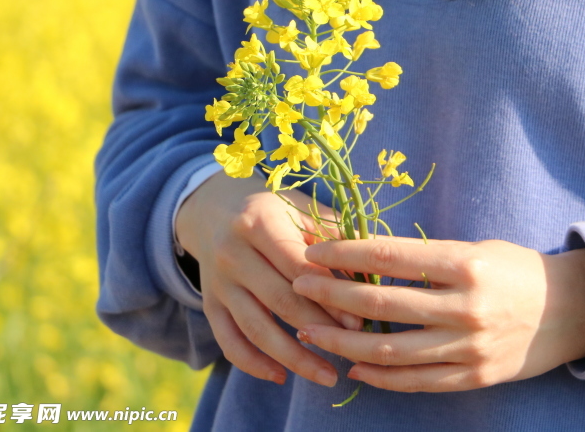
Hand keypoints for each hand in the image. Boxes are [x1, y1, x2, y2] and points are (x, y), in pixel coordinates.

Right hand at [175, 170, 360, 386]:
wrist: (213, 208)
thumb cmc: (274, 209)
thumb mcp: (302, 208)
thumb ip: (336, 235)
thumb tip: (375, 269)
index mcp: (259, 223)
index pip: (299, 268)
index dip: (330, 296)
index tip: (359, 320)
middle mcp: (232, 254)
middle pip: (280, 301)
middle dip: (319, 328)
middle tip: (352, 348)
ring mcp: (218, 283)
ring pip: (255, 329)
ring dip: (293, 358)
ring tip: (327, 376)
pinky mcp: (209, 304)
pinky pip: (229, 341)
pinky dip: (253, 363)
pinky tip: (281, 376)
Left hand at [291, 237, 584, 392]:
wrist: (574, 310)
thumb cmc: (520, 270)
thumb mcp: (479, 250)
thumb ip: (430, 259)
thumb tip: (370, 259)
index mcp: (466, 264)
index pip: (391, 256)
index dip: (346, 254)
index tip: (314, 252)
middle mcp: (465, 307)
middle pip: (382, 304)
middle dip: (332, 295)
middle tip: (299, 287)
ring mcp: (469, 347)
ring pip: (391, 350)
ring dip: (343, 341)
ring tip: (310, 330)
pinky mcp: (474, 377)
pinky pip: (417, 382)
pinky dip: (381, 376)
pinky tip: (355, 367)